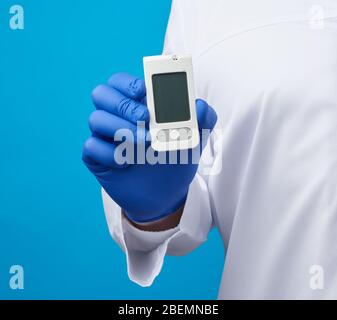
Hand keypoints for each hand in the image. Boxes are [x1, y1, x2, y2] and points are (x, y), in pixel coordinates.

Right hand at [82, 73, 216, 222]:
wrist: (166, 194)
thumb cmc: (176, 160)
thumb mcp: (194, 140)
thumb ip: (203, 120)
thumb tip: (200, 105)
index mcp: (137, 105)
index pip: (120, 81)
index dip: (127, 82)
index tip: (143, 91)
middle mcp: (116, 117)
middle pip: (101, 94)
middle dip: (123, 104)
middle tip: (145, 117)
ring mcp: (104, 137)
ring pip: (95, 119)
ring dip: (119, 128)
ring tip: (144, 142)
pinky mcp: (97, 157)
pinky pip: (91, 148)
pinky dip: (109, 154)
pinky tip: (126, 164)